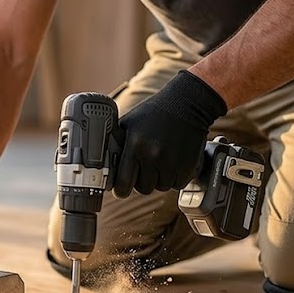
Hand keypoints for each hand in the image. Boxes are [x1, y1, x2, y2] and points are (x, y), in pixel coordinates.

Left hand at [113, 70, 226, 197]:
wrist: (186, 103)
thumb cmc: (155, 112)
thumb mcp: (130, 122)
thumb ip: (118, 143)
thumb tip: (104, 162)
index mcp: (135, 145)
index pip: (123, 183)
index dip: (121, 189)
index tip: (122, 188)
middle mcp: (153, 155)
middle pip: (143, 188)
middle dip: (143, 181)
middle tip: (146, 168)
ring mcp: (172, 162)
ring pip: (161, 187)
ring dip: (160, 179)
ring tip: (161, 161)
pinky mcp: (188, 166)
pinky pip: (178, 184)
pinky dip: (175, 177)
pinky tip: (174, 162)